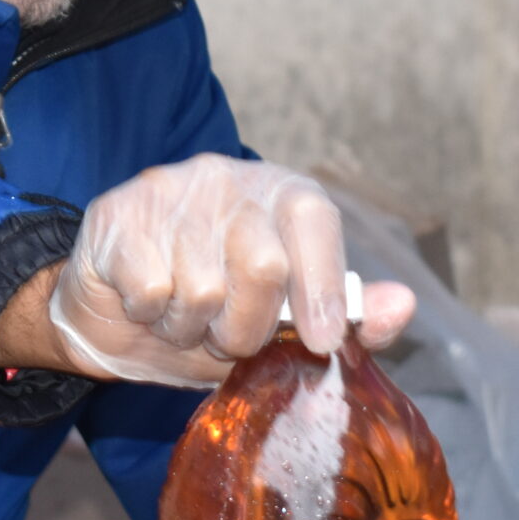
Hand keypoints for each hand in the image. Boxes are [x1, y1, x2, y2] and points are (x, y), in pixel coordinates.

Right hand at [39, 155, 414, 386]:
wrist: (115, 318)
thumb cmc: (214, 316)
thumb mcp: (284, 326)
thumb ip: (348, 319)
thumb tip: (404, 305)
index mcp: (283, 195)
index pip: (316, 222)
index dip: (323, 286)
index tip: (322, 342)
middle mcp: (231, 177)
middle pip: (263, 265)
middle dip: (246, 328)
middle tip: (227, 338)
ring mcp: (172, 188)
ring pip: (201, 288)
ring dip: (191, 329)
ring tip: (182, 318)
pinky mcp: (120, 211)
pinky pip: (150, 288)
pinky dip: (150, 316)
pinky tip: (147, 304)